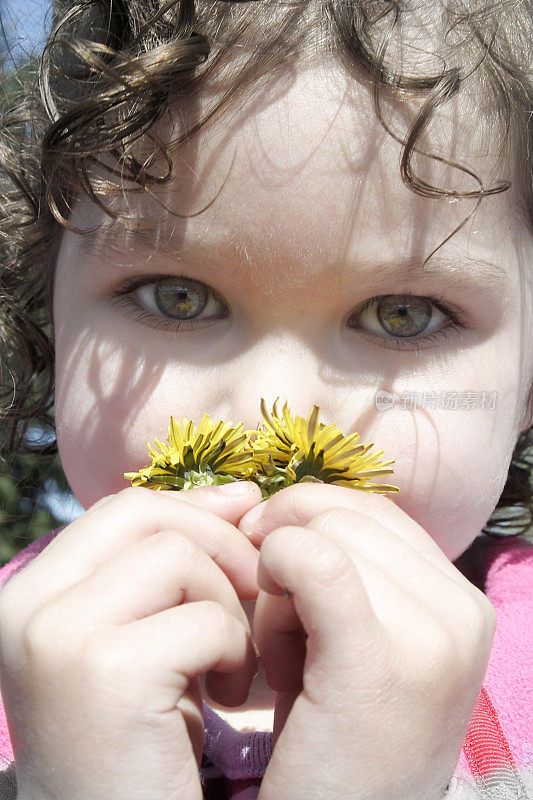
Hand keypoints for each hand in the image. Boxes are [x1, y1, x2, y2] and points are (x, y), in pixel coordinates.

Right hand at [0, 484, 260, 799]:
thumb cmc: (139, 745)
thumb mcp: (140, 640)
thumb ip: (166, 568)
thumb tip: (239, 493)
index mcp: (31, 595)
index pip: (121, 510)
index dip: (192, 507)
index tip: (244, 517)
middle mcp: (27, 607)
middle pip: (143, 515)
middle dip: (217, 538)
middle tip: (256, 585)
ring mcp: (58, 637)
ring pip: (177, 555)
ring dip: (226, 605)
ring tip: (229, 664)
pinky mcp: (107, 674)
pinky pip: (203, 619)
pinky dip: (234, 651)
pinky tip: (226, 697)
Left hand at [239, 484, 496, 799]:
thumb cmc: (334, 737)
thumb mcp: (362, 639)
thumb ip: (351, 565)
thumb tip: (276, 500)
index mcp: (463, 601)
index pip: (372, 511)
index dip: (308, 521)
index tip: (270, 561)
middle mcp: (462, 611)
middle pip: (343, 515)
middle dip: (291, 553)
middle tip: (279, 628)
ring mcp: (432, 635)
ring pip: (321, 535)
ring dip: (278, 584)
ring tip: (283, 655)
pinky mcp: (380, 659)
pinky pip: (310, 561)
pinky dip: (272, 582)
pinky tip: (268, 647)